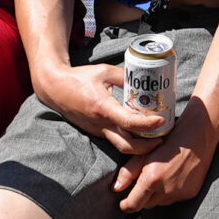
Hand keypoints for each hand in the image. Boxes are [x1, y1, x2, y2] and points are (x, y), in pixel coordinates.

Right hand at [38, 61, 169, 157]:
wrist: (55, 89)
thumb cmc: (79, 78)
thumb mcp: (104, 71)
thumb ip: (125, 76)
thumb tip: (145, 79)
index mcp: (103, 108)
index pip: (129, 123)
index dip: (148, 124)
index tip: (161, 119)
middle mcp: (101, 124)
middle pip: (128, 147)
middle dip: (148, 147)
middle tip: (163, 137)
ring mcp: (98, 131)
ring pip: (122, 147)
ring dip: (141, 147)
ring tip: (155, 136)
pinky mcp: (97, 132)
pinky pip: (115, 140)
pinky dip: (130, 140)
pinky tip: (140, 132)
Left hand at [115, 102, 217, 210]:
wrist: (197, 136)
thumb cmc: (169, 140)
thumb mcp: (145, 153)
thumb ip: (128, 172)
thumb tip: (116, 188)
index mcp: (151, 180)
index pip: (133, 205)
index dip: (126, 205)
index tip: (124, 202)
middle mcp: (166, 190)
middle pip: (146, 205)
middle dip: (142, 197)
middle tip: (144, 181)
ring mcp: (179, 194)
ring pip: (160, 202)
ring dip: (157, 195)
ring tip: (161, 175)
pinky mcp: (190, 194)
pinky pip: (174, 199)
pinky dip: (171, 192)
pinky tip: (173, 176)